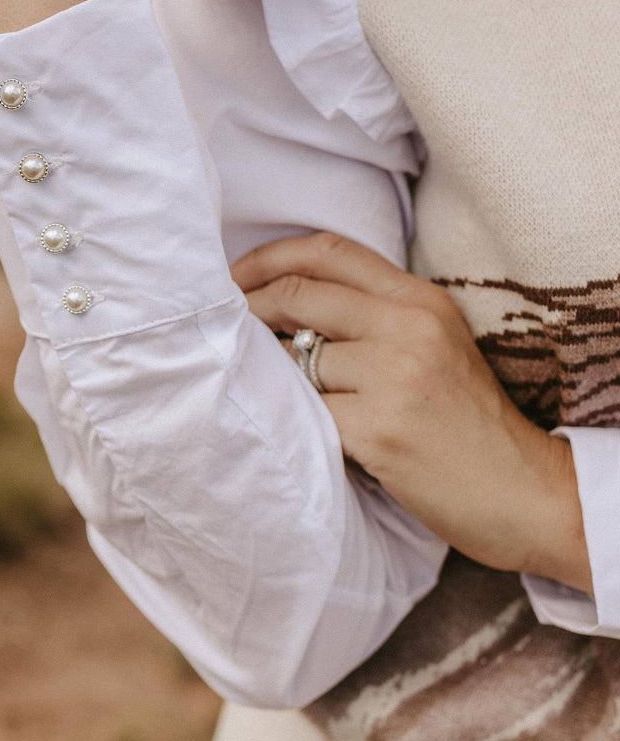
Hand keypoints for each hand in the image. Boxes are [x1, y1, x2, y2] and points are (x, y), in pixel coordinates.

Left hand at [233, 232, 593, 594]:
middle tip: (222, 329)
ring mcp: (395, 376)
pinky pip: (308, 412)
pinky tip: (298, 433)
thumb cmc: (465, 425)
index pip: (330, 250)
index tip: (234, 278)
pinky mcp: (379, 428)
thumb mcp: (436, 346)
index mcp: (422, 299)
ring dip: (275, 377)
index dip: (269, 257)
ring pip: (296, 358)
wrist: (519, 490)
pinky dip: (294, 421)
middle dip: (249, 309)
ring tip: (275, 395)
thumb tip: (287, 303)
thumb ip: (377, 317)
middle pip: (300, 295)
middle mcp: (409, 326)